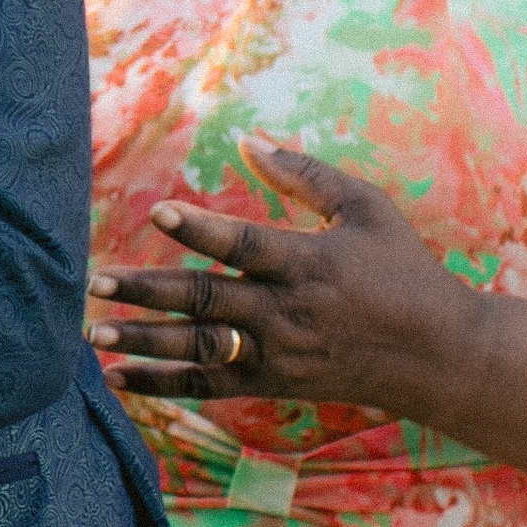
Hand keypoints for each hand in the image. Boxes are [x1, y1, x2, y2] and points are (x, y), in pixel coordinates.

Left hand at [84, 133, 473, 415]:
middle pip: (207, 300)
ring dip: (144, 341)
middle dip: (148, 291)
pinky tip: (115, 377)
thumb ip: (305, 175)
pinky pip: (208, 386)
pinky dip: (161, 383)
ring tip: (91, 331)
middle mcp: (287, 311)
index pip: (245, 244)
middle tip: (95, 281)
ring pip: (200, 347)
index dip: (201, 228)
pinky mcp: (272, 382)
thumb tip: (247, 140)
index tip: (158, 211)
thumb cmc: (402, 269)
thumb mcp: (367, 209)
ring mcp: (277, 352)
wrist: (435, 354)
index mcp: (309, 262)